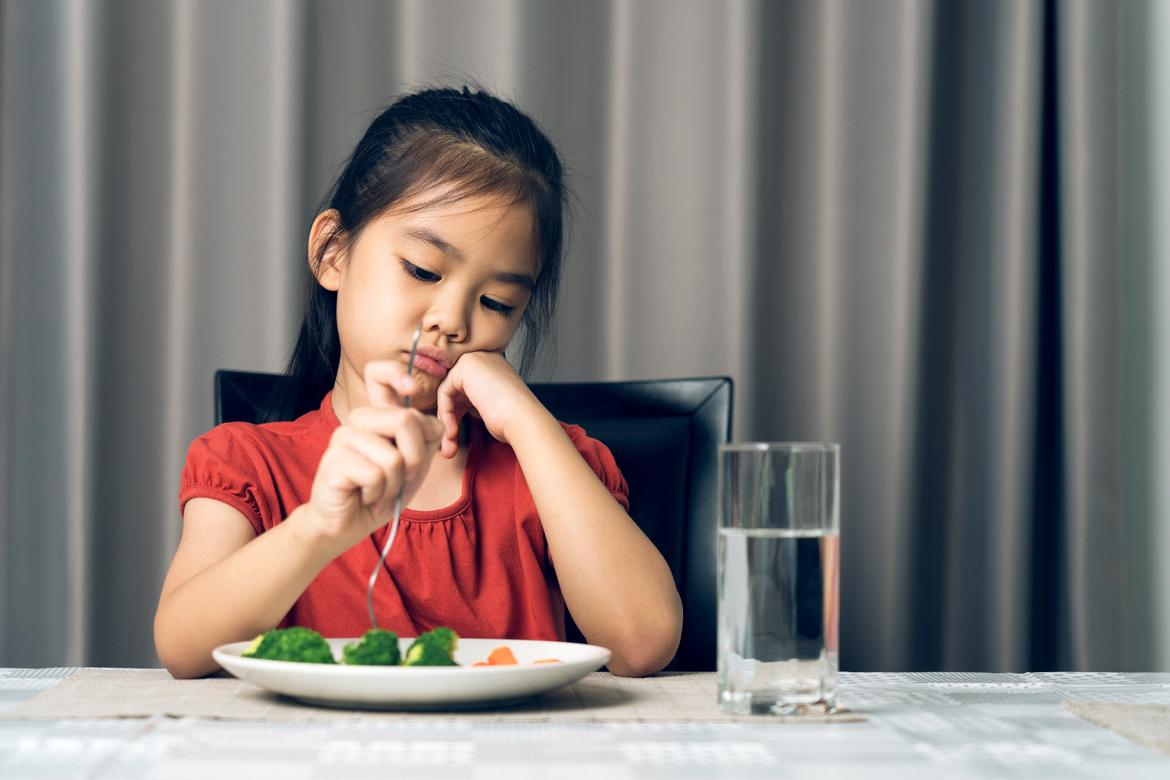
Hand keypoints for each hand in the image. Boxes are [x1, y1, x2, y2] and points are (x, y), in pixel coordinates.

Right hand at [304, 361, 443, 550]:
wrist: (349, 524)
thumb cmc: (381, 492)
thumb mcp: (414, 463)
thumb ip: (425, 439)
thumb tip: (435, 423)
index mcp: (377, 416)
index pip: (378, 373)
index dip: (397, 374)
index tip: (412, 389)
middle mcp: (359, 420)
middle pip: (406, 420)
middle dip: (416, 459)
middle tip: (402, 478)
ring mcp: (343, 437)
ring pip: (394, 456)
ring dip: (396, 485)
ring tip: (380, 492)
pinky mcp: (333, 461)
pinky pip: (376, 476)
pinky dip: (380, 495)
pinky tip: (366, 497)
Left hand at [434, 351, 547, 457]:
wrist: (523, 420)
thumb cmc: (512, 420)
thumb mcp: (488, 408)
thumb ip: (471, 404)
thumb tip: (449, 418)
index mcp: (493, 367)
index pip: (465, 388)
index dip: (458, 411)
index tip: (456, 434)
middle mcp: (484, 359)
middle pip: (454, 389)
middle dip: (450, 417)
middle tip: (450, 442)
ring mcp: (475, 360)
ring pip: (448, 392)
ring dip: (447, 419)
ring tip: (451, 442)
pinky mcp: (466, 366)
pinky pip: (444, 392)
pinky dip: (445, 413)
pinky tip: (453, 430)